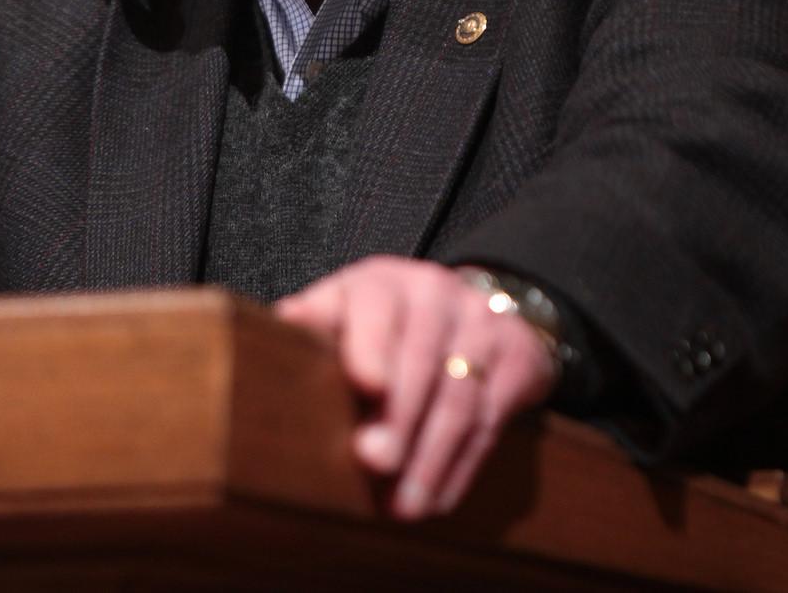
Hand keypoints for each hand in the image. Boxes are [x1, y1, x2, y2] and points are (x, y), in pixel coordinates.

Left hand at [276, 255, 557, 519]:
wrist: (467, 307)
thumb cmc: (382, 320)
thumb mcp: (343, 310)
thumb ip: (312, 324)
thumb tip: (269, 331)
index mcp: (382, 281)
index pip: (377, 308)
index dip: (372, 346)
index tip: (365, 385)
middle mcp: (436, 294)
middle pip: (422, 358)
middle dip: (400, 417)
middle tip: (376, 462)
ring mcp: (482, 323)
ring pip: (461, 396)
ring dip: (431, 457)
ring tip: (405, 505)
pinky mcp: (518, 358)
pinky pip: (492, 419)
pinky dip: (463, 466)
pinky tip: (437, 498)